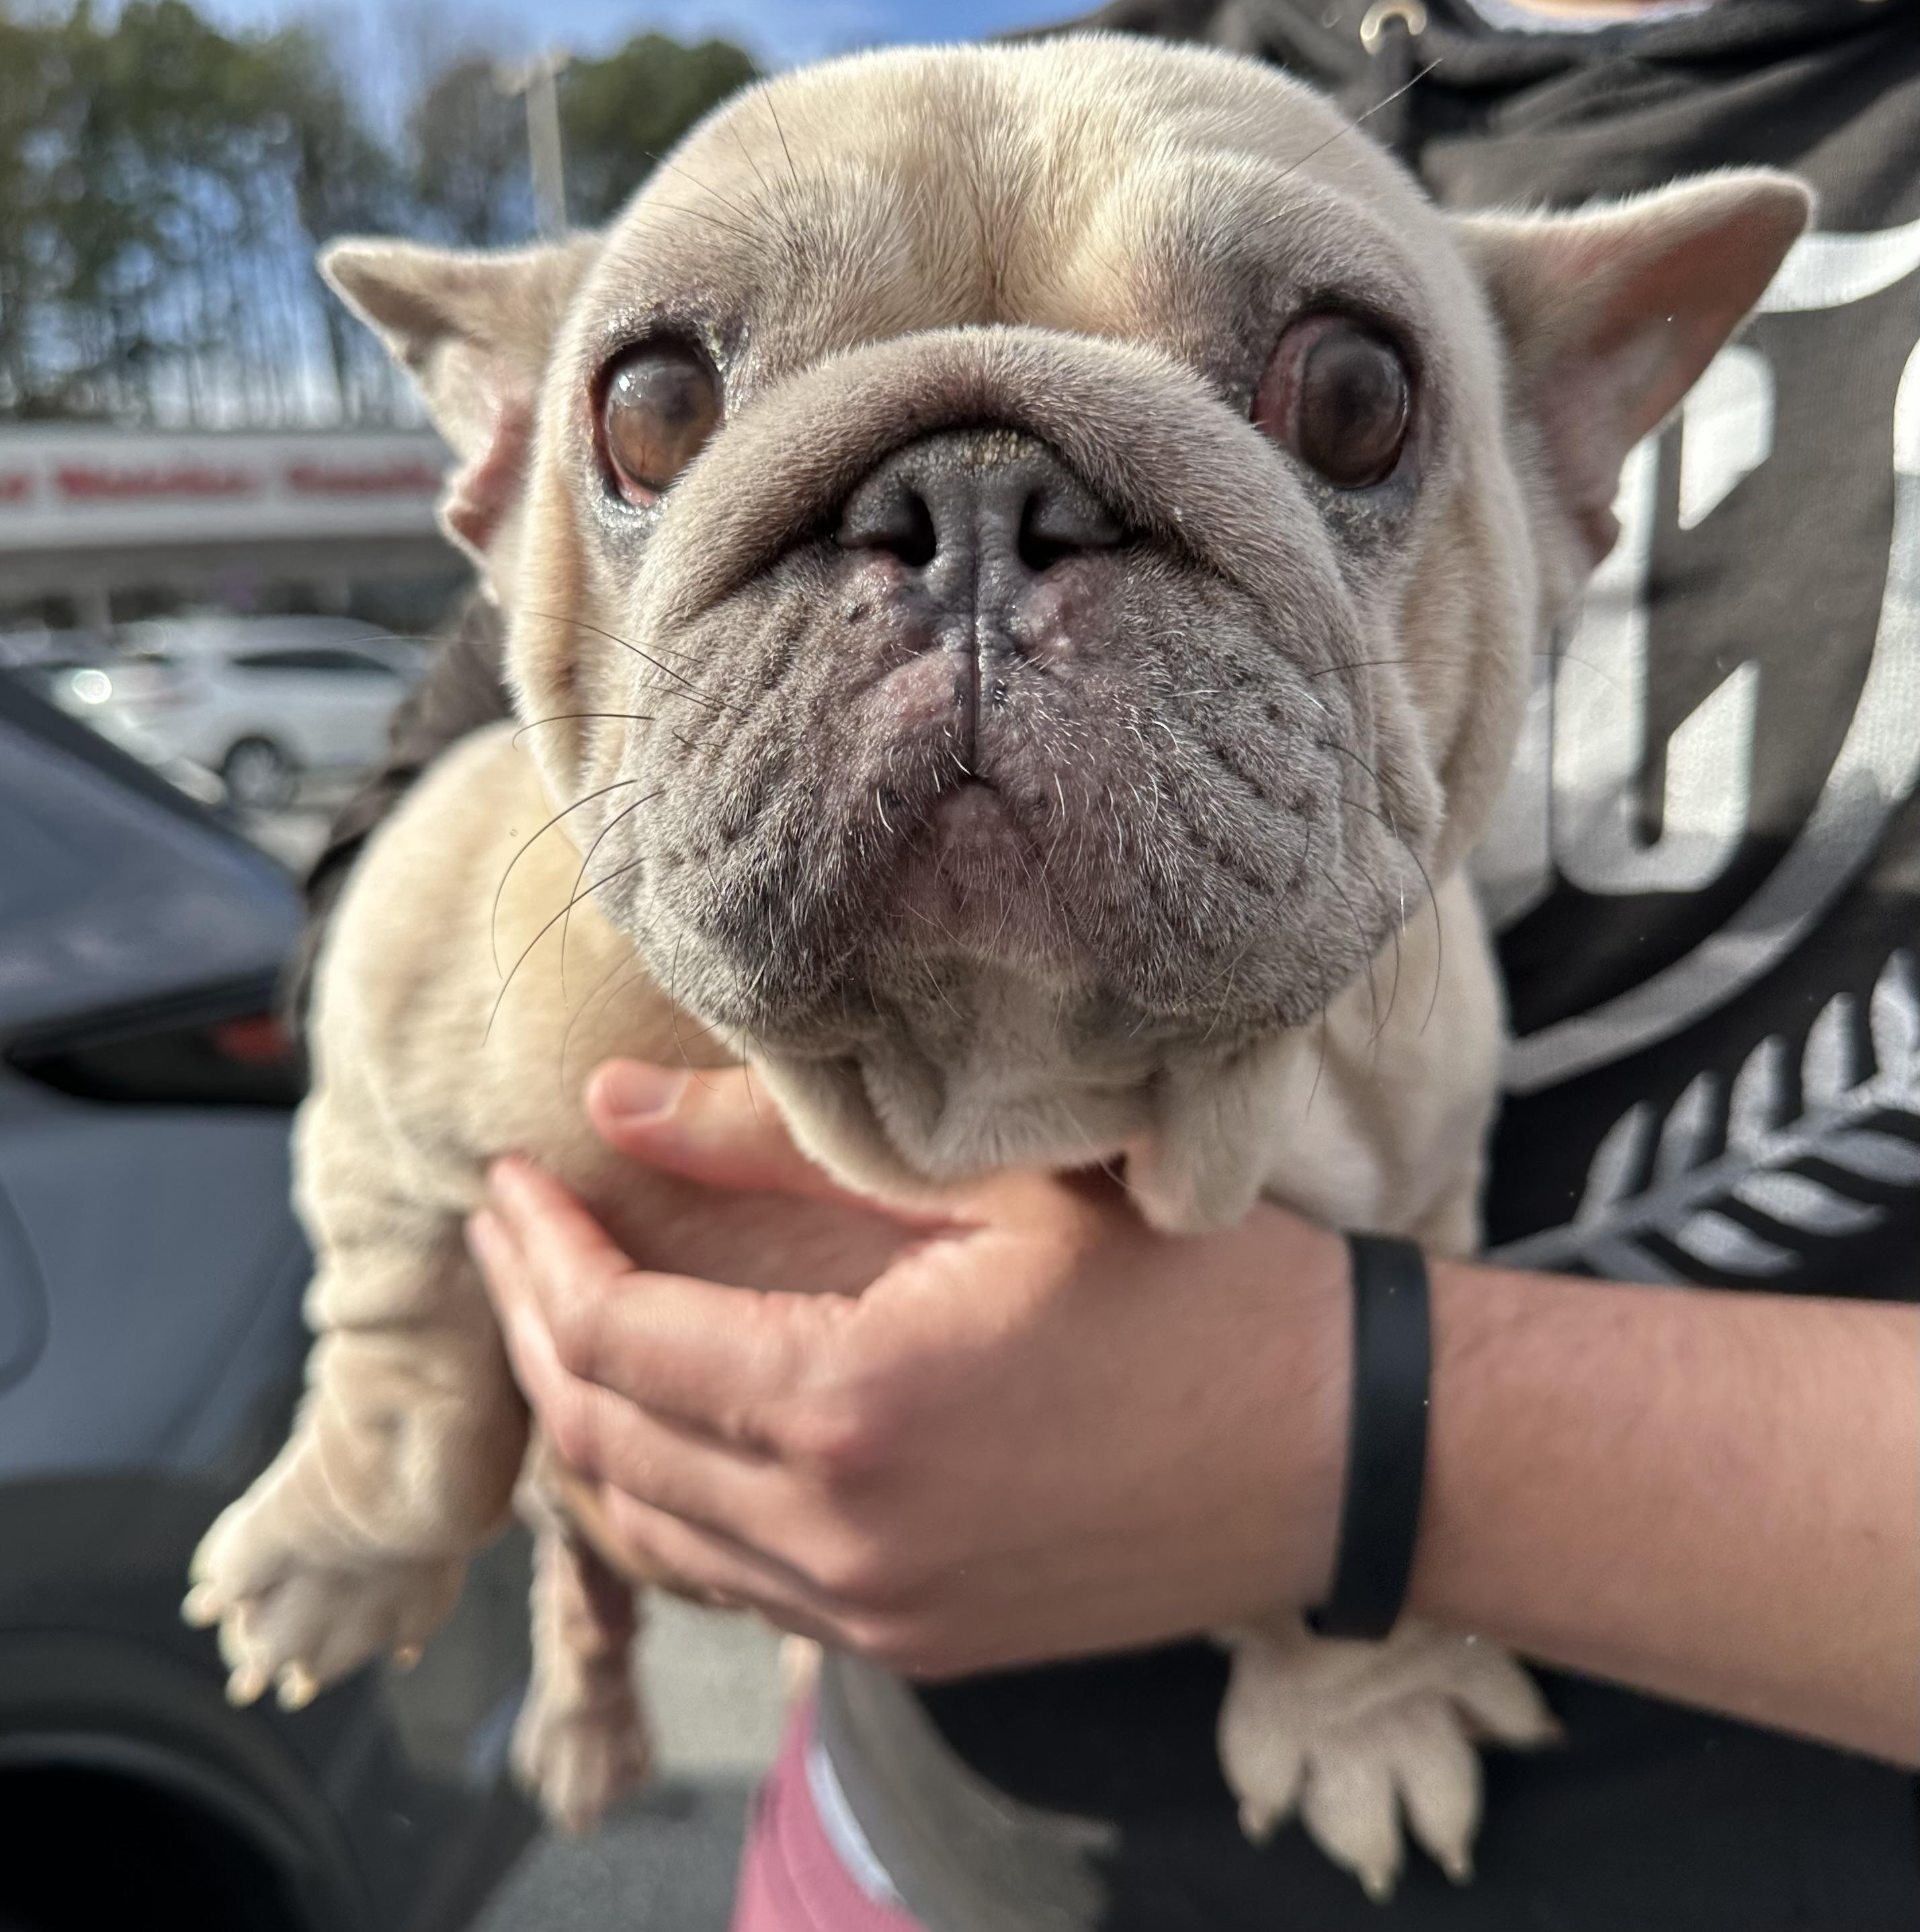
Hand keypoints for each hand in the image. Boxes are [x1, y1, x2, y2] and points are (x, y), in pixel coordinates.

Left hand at [469, 1061, 1351, 1676]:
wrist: (1338, 1449)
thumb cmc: (1189, 1287)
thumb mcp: (999, 1177)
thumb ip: (780, 1141)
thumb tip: (614, 1101)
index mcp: (851, 1410)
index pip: (616, 1337)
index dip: (540, 1252)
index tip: (507, 1178)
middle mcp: (838, 1540)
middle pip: (605, 1441)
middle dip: (532, 1328)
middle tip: (505, 1232)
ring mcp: (870, 1614)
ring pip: (648, 1532)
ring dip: (584, 1421)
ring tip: (557, 1317)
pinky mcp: (908, 1643)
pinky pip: (727, 1584)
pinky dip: (661, 1501)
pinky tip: (658, 1428)